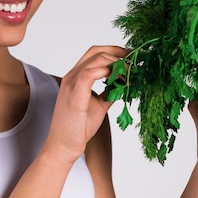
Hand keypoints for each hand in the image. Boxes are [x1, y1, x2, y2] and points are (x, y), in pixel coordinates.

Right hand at [42, 45, 127, 165]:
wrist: (64, 146)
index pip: (94, 53)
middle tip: (133, 62)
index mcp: (76, 77)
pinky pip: (89, 74)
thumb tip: (122, 85)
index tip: (129, 57)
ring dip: (116, 64)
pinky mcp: (74, 95)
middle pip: (95, 51)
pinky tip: (117, 80)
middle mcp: (72, 76)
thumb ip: (108, 93)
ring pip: (96, 59)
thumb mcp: (99, 105)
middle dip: (117, 53)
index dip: (113, 51)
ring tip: (129, 74)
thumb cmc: (77, 127)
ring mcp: (71, 84)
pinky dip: (106, 73)